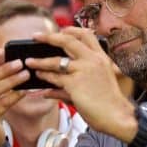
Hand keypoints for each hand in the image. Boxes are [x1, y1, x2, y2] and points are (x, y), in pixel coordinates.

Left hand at [26, 28, 136, 142]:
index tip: (61, 30)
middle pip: (68, 41)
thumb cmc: (109, 103)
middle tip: (36, 37)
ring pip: (55, 61)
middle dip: (49, 37)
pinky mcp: (75, 83)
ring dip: (40, 61)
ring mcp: (84, 70)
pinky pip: (54, 78)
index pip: (87, 35)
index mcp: (102, 57)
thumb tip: (51, 87)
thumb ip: (77, 79)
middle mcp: (93, 60)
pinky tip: (39, 77)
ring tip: (29, 61)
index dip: (72, 30)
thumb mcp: (98, 84)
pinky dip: (44, 77)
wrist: (118, 116)